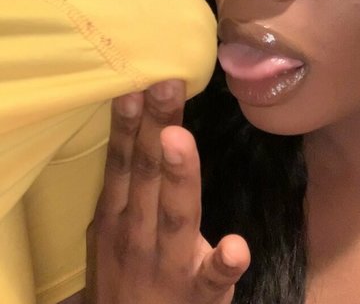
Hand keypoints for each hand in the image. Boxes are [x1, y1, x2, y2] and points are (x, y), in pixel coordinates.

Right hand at [86, 81, 249, 303]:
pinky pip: (212, 278)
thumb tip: (142, 125)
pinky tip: (236, 246)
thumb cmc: (128, 270)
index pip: (122, 163)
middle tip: (164, 85)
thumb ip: (129, 184)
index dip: (127, 126)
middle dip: (154, 128)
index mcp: (117, 215)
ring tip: (178, 139)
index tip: (135, 86)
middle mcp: (136, 234)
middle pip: (145, 175)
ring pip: (174, 216)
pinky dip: (223, 263)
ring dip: (177, 178)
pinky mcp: (199, 294)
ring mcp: (167, 265)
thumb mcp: (115, 228)